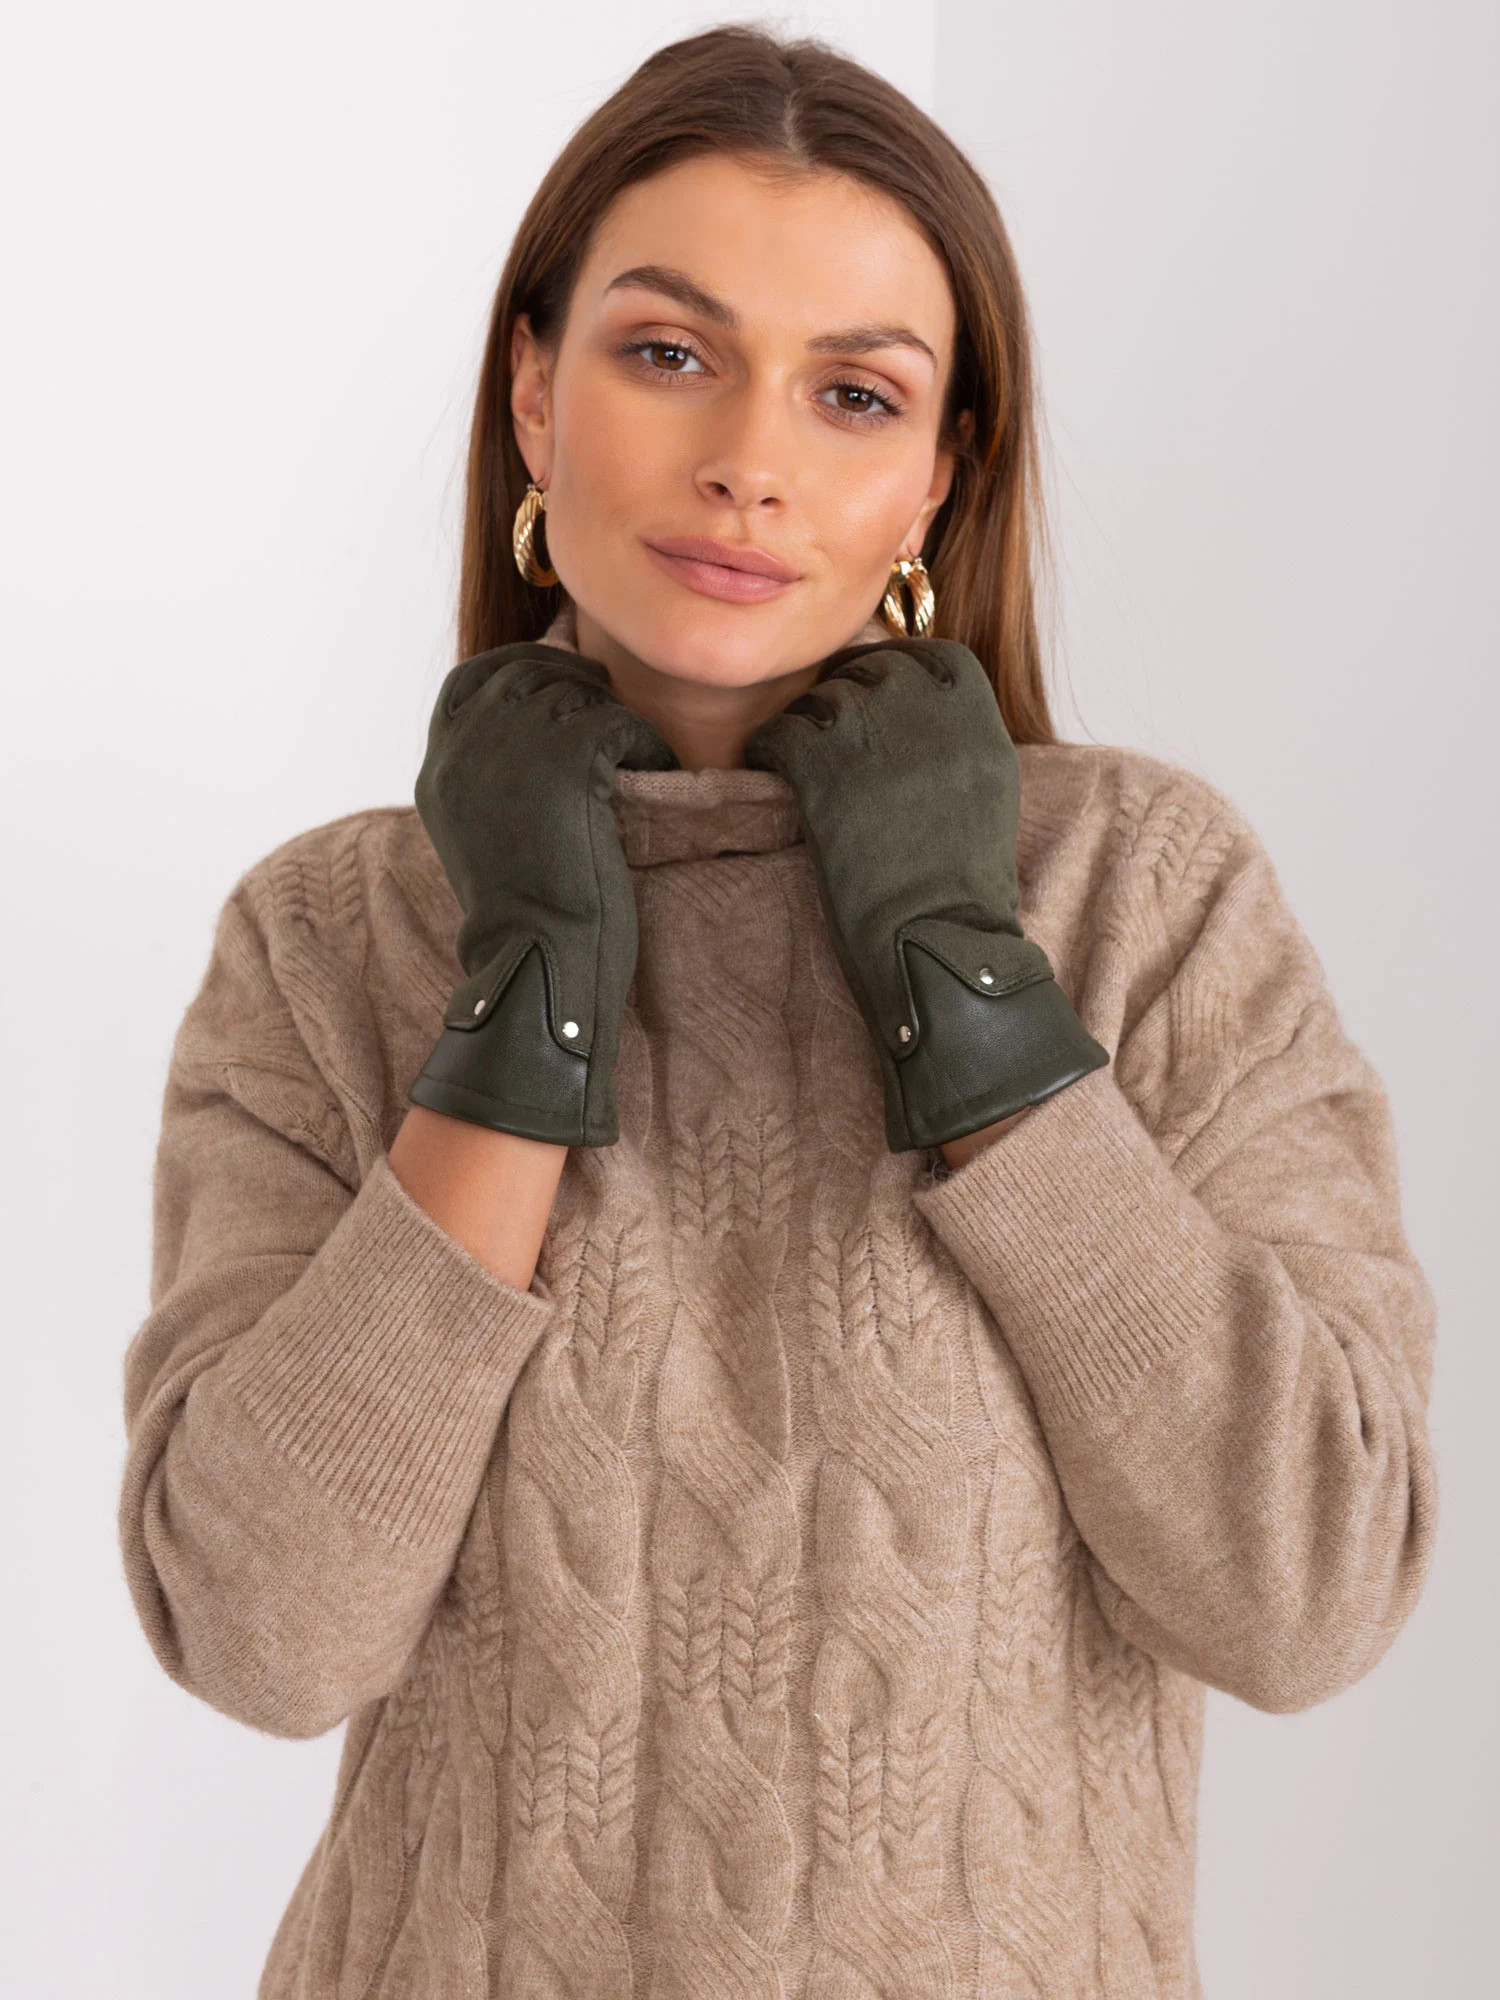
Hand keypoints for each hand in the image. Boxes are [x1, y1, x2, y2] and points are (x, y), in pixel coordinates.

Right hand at [409, 642, 675, 1145]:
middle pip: (524, 675)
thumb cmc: (524, 922)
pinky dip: (645, 743)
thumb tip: (540, 736)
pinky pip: (617, 721)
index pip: (469, 681)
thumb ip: (493, 781)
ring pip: (574, 694)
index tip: (558, 676)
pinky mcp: (565, 759)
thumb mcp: (486, 839)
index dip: (517, 668)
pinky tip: (658, 771)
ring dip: (613, 717)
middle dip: (572, 680)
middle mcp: (465, 750)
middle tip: (612, 705)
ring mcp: (512, 750)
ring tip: (638, 754)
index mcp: (438, 771)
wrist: (535, 961)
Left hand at [745, 636, 1108, 1151]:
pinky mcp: (824, 773)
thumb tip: (912, 701)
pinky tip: (768, 770)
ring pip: (820, 698)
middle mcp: (927, 715)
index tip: (874, 699)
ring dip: (807, 724)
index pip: (927, 655)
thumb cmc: (963, 885)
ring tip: (804, 763)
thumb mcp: (986, 789)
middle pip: (868, 670)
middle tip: (830, 738)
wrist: (940, 944)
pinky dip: (769, 748)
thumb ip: (957, 734)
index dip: (893, 671)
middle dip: (846, 697)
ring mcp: (873, 739)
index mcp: (977, 718)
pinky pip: (781, 733)